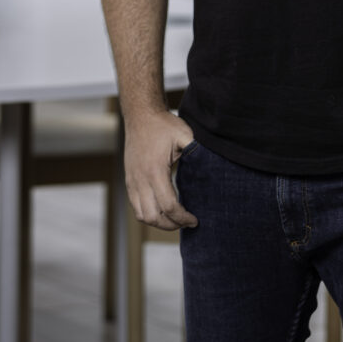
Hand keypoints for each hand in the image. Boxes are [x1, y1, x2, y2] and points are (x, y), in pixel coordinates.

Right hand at [123, 110, 198, 229]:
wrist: (141, 116)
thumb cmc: (163, 125)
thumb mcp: (183, 134)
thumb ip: (196, 151)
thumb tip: (212, 166)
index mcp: (155, 171)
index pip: (169, 206)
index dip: (183, 217)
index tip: (195, 220)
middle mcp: (140, 180)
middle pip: (153, 217)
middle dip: (171, 225)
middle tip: (186, 222)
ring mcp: (132, 182)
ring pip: (142, 215)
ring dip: (159, 222)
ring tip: (175, 219)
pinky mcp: (129, 181)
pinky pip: (136, 207)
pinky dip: (148, 214)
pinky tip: (162, 210)